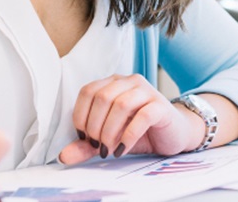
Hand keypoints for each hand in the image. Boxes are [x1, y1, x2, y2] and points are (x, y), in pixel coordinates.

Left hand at [57, 74, 200, 164]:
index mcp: (114, 83)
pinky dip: (128, 135)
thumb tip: (64, 156)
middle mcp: (129, 82)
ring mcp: (147, 91)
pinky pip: (142, 116)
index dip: (81, 116)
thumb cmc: (140, 132)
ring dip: (110, 131)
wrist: (173, 134)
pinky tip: (123, 149)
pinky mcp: (161, 106)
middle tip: (98, 146)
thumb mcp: (109, 139)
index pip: (88, 91)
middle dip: (95, 126)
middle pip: (102, 97)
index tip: (84, 138)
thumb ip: (87, 145)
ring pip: (121, 105)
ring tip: (109, 149)